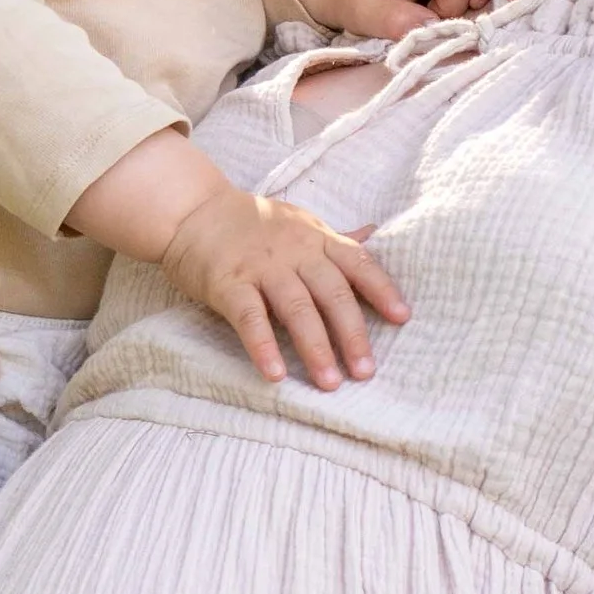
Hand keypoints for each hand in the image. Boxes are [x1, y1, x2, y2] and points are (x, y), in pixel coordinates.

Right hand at [159, 181, 406, 389]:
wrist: (192, 210)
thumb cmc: (251, 223)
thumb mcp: (298, 222)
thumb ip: (334, 238)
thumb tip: (374, 235)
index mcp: (316, 238)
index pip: (357, 263)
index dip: (381, 289)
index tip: (402, 318)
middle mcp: (294, 252)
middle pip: (331, 293)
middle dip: (352, 333)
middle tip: (365, 371)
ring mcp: (261, 267)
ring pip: (296, 308)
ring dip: (315, 347)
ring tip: (330, 382)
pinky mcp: (228, 283)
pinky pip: (250, 317)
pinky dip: (263, 346)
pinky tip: (276, 374)